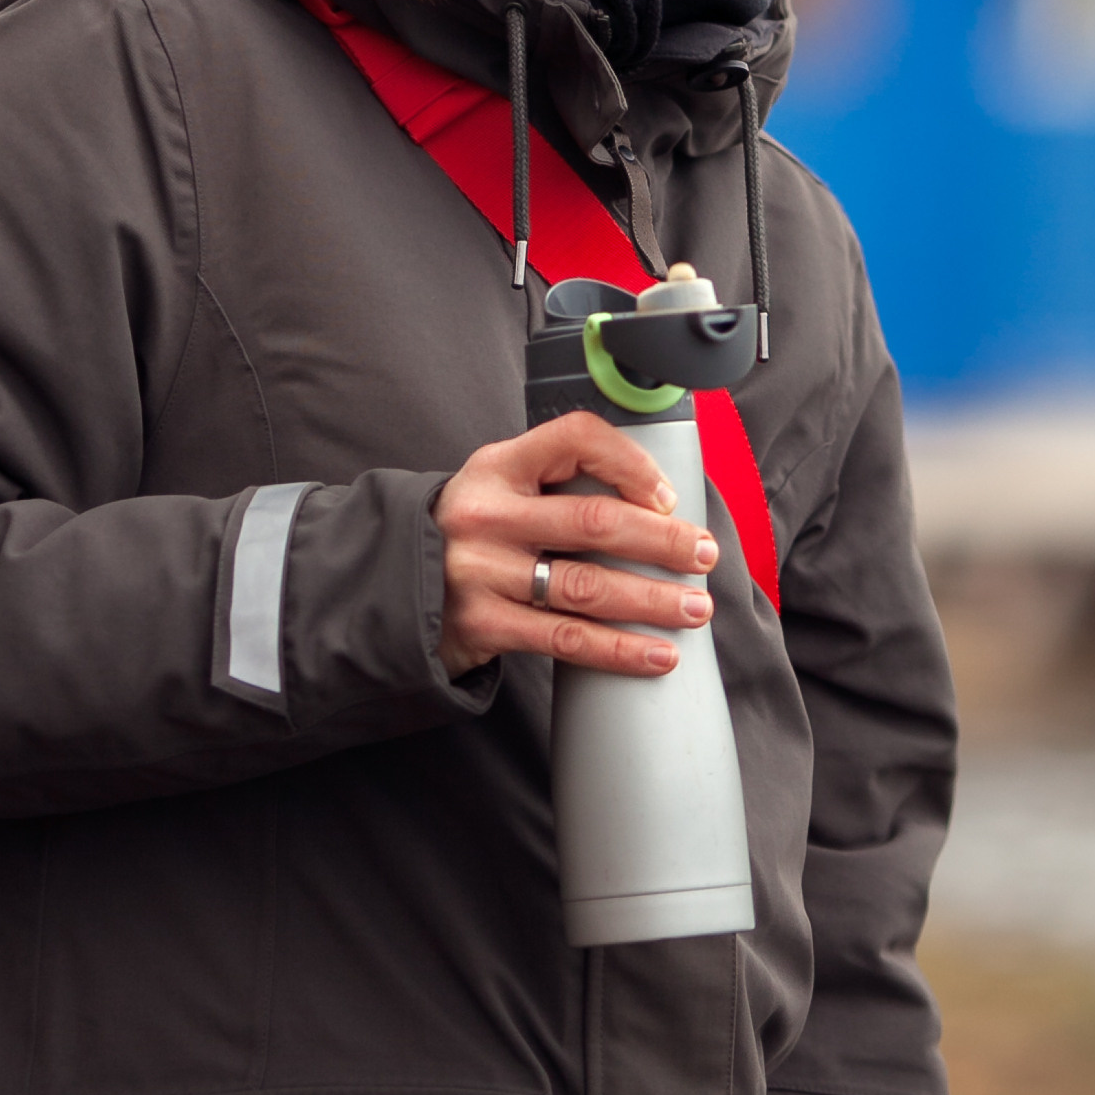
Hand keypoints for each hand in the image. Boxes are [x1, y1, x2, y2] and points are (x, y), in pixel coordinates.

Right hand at [433, 414, 718, 673]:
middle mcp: (487, 515)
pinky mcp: (484, 625)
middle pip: (594, 522)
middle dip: (662, 541)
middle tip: (703, 555)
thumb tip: (654, 503)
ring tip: (694, 608)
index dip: (631, 462)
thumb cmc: (469, 534)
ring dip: (652, 600)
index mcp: (497, 466)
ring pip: (588, 587)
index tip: (668, 495)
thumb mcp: (498, 487)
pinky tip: (657, 655)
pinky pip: (567, 639)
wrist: (391, 589)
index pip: (574, 439)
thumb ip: (555, 482)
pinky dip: (620, 650)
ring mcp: (482, 572)